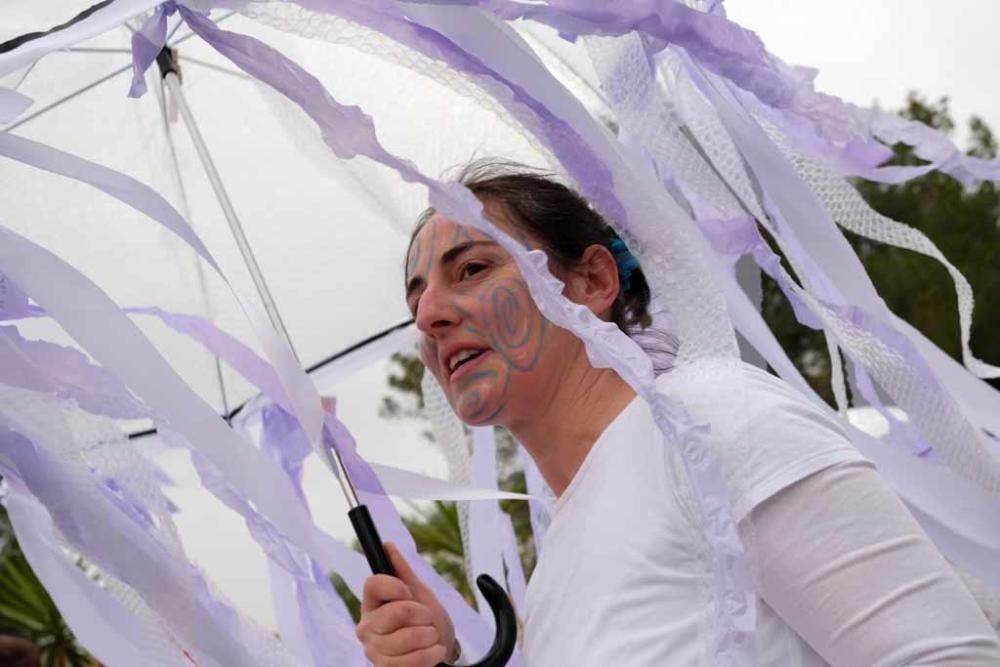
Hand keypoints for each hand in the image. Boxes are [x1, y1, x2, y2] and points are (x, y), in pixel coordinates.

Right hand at [356, 543, 458, 666]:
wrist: (440, 650)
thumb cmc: (427, 621)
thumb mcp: (419, 593)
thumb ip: (402, 571)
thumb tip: (388, 545)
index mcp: (371, 604)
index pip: (372, 583)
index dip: (396, 587)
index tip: (409, 594)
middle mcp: (366, 627)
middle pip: (396, 612)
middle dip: (422, 615)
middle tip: (426, 620)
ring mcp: (374, 651)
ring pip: (407, 638)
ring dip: (430, 636)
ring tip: (431, 637)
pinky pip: (412, 661)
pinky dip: (431, 654)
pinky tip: (434, 651)